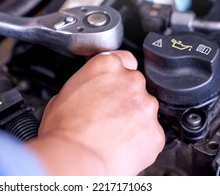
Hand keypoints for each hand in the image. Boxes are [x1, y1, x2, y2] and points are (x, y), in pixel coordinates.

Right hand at [28, 51, 164, 174]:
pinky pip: (151, 133)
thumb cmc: (64, 131)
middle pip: (134, 84)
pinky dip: (141, 139)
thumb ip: (85, 86)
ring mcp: (146, 106)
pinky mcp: (155, 132)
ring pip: (144, 109)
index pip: (124, 59)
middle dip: (125, 97)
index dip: (119, 73)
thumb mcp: (63, 96)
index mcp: (106, 66)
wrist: (75, 160)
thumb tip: (88, 93)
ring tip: (113, 134)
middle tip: (108, 115)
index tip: (116, 83)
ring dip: (133, 118)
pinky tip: (121, 146)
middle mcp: (130, 81)